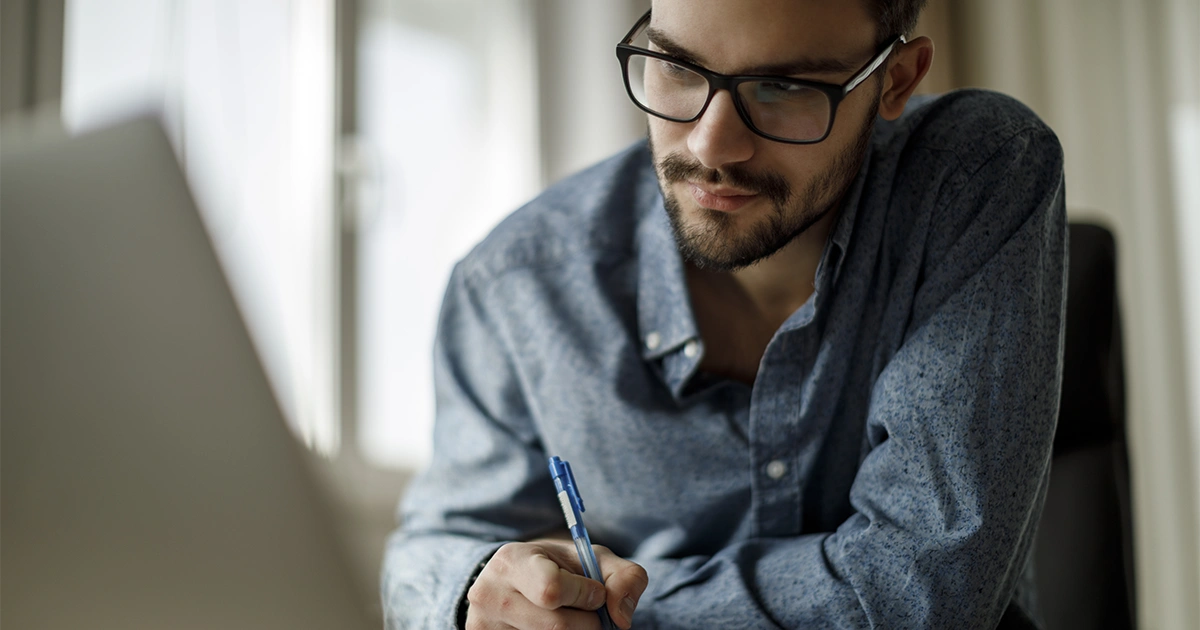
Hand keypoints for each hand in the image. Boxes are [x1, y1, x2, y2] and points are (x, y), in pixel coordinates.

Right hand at [465, 538, 648, 629]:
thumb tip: (622, 617)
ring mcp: (484, 625)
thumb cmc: (557, 568)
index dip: (585, 596)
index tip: (594, 592)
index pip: (552, 589)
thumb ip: (622, 576)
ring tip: (569, 618)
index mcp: (511, 561)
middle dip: (587, 622)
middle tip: (587, 612)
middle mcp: (489, 594)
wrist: (513, 582)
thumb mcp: (590, 559)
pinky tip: (551, 629)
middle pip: (557, 627)